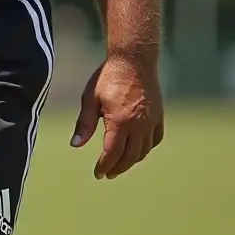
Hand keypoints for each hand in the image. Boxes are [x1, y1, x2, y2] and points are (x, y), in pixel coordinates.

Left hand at [70, 55, 163, 178]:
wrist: (134, 60)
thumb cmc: (109, 77)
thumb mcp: (90, 98)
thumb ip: (84, 124)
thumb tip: (76, 144)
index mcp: (120, 122)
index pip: (112, 153)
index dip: (104, 166)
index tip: (98, 174)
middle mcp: (139, 125)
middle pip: (129, 157)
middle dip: (117, 168)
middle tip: (108, 174)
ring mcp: (151, 121)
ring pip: (144, 150)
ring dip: (132, 161)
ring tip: (121, 164)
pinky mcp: (159, 115)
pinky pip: (156, 139)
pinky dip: (147, 148)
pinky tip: (139, 150)